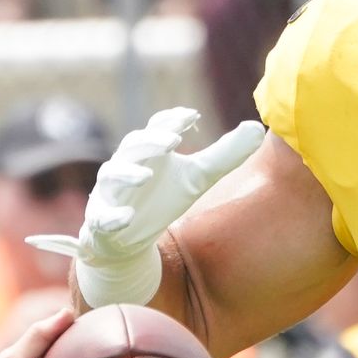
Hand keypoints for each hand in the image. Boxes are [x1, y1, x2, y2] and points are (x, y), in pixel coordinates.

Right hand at [27, 107, 264, 307]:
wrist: (128, 240)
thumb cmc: (162, 199)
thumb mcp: (197, 178)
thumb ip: (225, 154)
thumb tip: (257, 129)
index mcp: (149, 152)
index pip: (157, 128)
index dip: (171, 121)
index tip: (190, 117)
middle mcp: (126, 166)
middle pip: (134, 146)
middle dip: (151, 142)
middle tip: (173, 141)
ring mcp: (110, 193)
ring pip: (113, 176)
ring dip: (127, 174)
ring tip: (147, 175)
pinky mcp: (100, 221)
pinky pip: (101, 217)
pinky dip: (112, 217)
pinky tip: (126, 219)